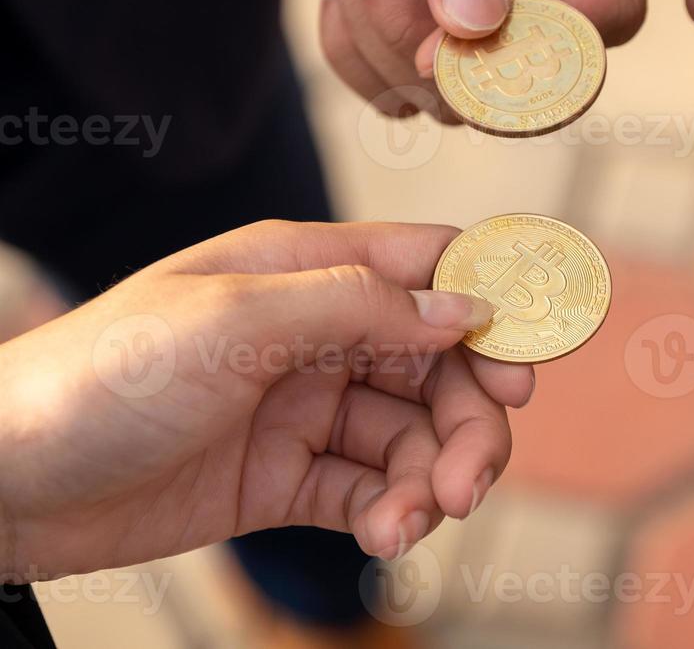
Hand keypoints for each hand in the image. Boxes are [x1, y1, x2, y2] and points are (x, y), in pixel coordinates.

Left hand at [0, 220, 532, 580]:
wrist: (3, 480)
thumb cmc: (101, 375)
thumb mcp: (235, 320)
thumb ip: (357, 305)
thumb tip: (463, 309)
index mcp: (307, 269)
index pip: (429, 267)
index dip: (491, 307)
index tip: (530, 363)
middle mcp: (317, 333)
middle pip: (437, 366)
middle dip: (468, 420)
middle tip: (471, 477)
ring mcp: (303, 407)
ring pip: (411, 436)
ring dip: (432, 478)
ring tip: (420, 519)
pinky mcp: (285, 477)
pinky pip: (367, 489)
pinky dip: (390, 514)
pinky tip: (386, 538)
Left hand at [255, 0, 643, 114]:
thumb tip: (477, 21)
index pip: (609, 5)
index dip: (546, 42)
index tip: (452, 32)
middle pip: (530, 69)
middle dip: (443, 52)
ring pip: (454, 86)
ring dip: (382, 37)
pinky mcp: (416, 5)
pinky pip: (391, 78)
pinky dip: (352, 45)